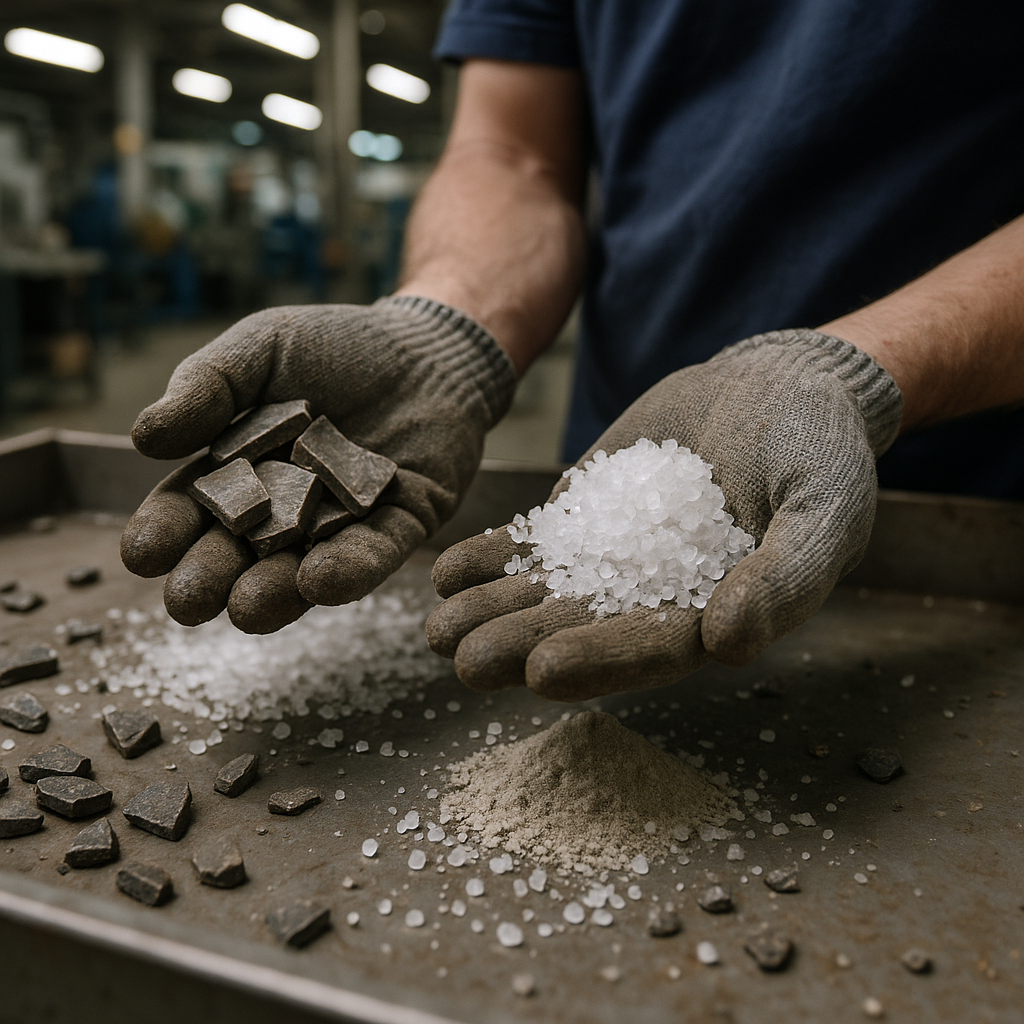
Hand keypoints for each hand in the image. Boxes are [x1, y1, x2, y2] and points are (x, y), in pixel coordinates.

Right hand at [121, 297, 515, 632]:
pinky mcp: (403, 524)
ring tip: (246, 607)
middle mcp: (287, 510)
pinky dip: (350, 568)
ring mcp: (344, 522)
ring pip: (303, 567)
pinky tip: (320, 580)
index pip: (193, 507)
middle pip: (241, 552)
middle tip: (186, 602)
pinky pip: (376, 552)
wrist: (428, 344)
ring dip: (274, 591)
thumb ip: (208, 387)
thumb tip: (142, 437)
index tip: (142, 554)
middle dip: (211, 577)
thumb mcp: (262, 349)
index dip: (166, 531)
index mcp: (241, 471)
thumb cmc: (337, 346)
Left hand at [425, 330, 901, 699]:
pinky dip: (492, 558)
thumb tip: (727, 642)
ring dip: (493, 612)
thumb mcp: (825, 511)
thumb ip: (786, 577)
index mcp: (714, 618)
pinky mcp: (587, 517)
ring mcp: (615, 559)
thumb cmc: (821, 453)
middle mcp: (655, 600)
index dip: (601, 661)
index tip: (545, 670)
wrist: (781, 386)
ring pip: (547, 594)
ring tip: (438, 627)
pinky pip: (534, 544)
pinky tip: (445, 571)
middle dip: (524, 647)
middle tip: (465, 660)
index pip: (652, 651)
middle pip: (585, 632)